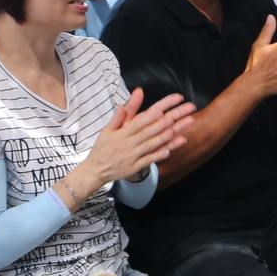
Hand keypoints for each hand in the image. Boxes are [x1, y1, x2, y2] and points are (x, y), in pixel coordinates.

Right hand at [78, 89, 193, 189]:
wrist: (95, 171)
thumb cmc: (102, 149)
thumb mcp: (106, 131)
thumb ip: (118, 117)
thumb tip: (123, 104)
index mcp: (122, 133)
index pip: (140, 120)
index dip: (154, 113)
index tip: (166, 106)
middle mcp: (128, 143)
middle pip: (150, 130)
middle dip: (167, 121)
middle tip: (182, 113)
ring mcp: (132, 156)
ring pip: (152, 144)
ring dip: (167, 136)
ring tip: (181, 128)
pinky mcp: (135, 167)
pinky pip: (149, 160)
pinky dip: (159, 155)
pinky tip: (170, 150)